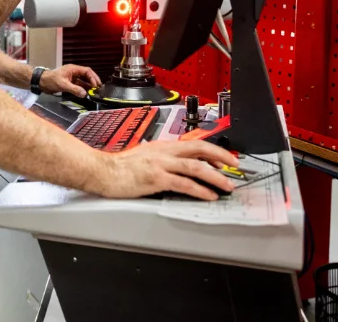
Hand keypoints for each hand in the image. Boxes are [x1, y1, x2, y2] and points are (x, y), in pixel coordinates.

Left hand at [39, 65, 101, 97]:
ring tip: (94, 92)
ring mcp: (72, 78)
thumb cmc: (50, 80)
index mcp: (73, 69)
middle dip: (93, 81)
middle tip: (98, 89)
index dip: (93, 78)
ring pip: (83, 81)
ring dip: (89, 86)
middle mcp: (74, 72)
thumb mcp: (63, 84)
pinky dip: (83, 89)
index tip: (96, 85)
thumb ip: (74, 89)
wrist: (41, 82)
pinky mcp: (70, 83)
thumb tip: (84, 94)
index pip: (87, 71)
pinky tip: (86, 93)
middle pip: (87, 75)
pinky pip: (79, 85)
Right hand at [88, 141, 238, 200]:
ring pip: (195, 166)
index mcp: (162, 146)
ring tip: (227, 185)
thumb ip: (157, 157)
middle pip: (199, 149)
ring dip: (215, 176)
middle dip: (221, 157)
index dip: (212, 151)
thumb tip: (167, 161)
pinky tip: (208, 195)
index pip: (193, 143)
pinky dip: (199, 190)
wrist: (102, 171)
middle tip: (235, 166)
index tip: (224, 159)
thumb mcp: (142, 154)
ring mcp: (161, 164)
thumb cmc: (118, 166)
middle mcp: (164, 152)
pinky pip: (184, 184)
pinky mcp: (156, 178)